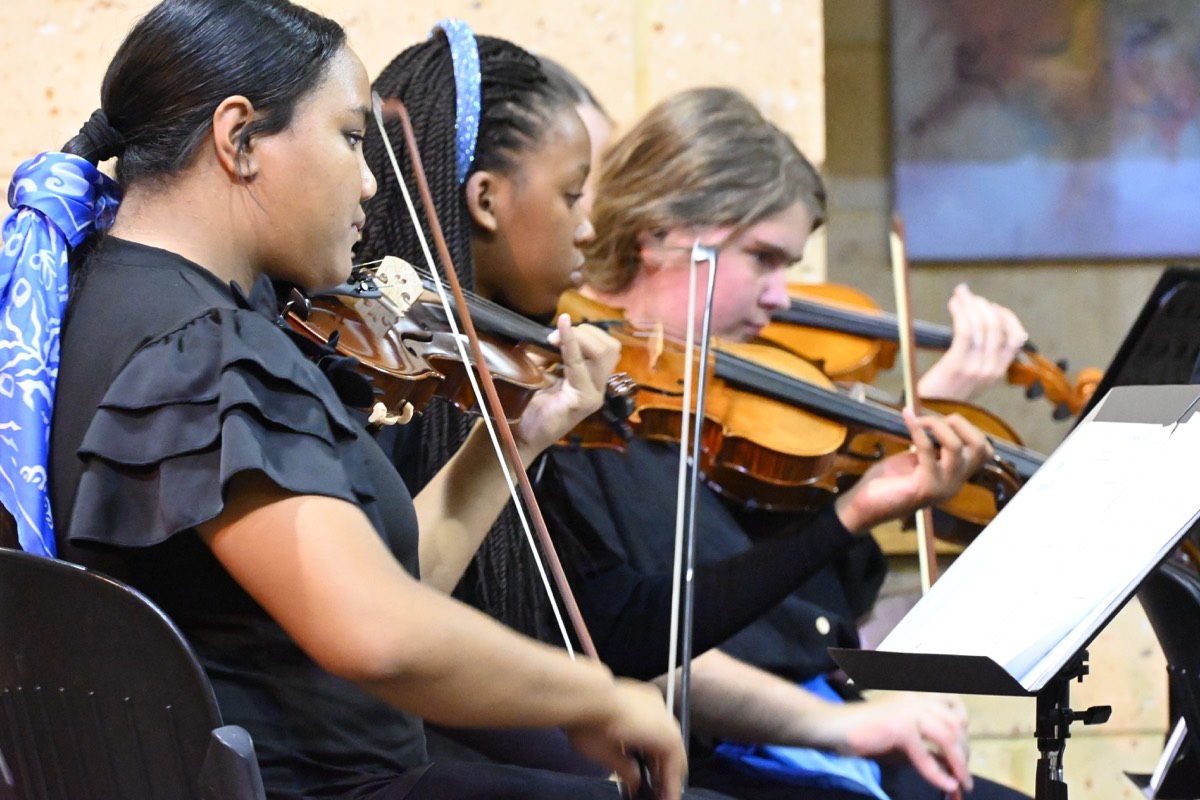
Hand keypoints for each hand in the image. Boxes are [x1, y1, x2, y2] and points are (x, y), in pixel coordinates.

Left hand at [513, 316, 620, 455]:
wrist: (517, 436)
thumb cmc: (527, 406)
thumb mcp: (538, 371)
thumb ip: (545, 352)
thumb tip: (546, 332)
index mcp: (590, 379)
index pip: (604, 346)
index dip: (583, 331)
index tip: (559, 323)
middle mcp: (598, 387)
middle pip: (610, 346)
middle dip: (585, 332)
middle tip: (555, 337)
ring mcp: (594, 395)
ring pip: (604, 353)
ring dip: (580, 338)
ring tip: (555, 340)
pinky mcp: (584, 401)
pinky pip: (581, 366)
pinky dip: (571, 346)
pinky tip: (558, 337)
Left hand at [565, 679, 686, 799]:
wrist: (579, 690)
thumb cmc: (593, 725)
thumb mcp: (606, 756)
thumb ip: (626, 771)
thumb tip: (635, 780)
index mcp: (662, 732)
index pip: (675, 764)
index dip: (672, 786)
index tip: (667, 799)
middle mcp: (663, 713)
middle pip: (672, 747)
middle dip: (665, 770)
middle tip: (657, 790)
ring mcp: (652, 700)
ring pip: (664, 732)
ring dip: (657, 753)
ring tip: (646, 773)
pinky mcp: (640, 693)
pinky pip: (654, 720)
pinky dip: (650, 738)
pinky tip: (637, 751)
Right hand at [830, 692, 972, 793]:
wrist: (835, 728)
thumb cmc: (866, 735)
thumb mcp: (905, 743)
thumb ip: (929, 751)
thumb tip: (953, 770)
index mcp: (918, 695)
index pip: (954, 704)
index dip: (964, 727)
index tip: (964, 749)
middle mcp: (917, 698)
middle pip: (956, 724)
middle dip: (964, 752)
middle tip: (964, 777)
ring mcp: (909, 710)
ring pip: (947, 737)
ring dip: (958, 764)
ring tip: (961, 785)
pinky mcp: (901, 727)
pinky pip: (926, 755)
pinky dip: (938, 774)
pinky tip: (946, 786)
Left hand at [834, 409, 993, 532]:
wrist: (865, 506)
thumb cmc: (887, 482)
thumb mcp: (917, 461)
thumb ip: (933, 448)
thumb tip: (939, 423)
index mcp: (955, 477)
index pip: (985, 451)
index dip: (968, 429)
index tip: (942, 422)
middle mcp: (955, 484)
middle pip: (980, 447)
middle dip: (959, 423)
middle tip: (931, 420)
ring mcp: (942, 487)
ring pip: (956, 446)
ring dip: (936, 424)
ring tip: (917, 420)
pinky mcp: (924, 487)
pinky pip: (927, 449)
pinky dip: (917, 429)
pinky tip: (906, 418)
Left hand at [917, 284, 1026, 401]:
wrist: (927, 413)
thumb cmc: (945, 393)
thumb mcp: (972, 379)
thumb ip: (981, 359)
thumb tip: (983, 327)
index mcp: (997, 372)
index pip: (1016, 338)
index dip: (1006, 317)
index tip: (992, 306)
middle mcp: (990, 369)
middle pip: (997, 327)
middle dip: (983, 304)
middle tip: (968, 295)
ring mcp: (975, 368)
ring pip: (982, 326)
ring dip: (970, 304)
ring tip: (959, 294)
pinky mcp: (956, 365)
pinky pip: (964, 331)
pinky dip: (960, 312)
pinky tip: (953, 304)